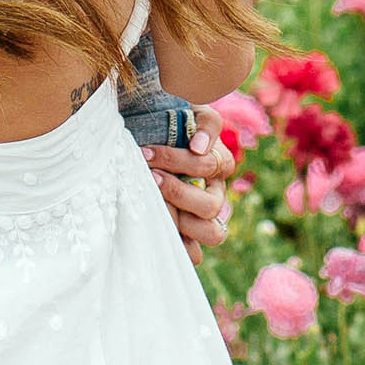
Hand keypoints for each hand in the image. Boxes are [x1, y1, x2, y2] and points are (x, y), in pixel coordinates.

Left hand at [141, 103, 236, 265]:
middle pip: (211, 205)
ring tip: (153, 204)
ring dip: (181, 221)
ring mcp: (204, 217)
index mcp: (219, 163)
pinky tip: (157, 232)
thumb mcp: (192, 111)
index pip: (209, 165)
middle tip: (150, 178)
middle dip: (178, 192)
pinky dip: (182, 248)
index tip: (145, 152)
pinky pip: (196, 253)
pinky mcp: (190, 235)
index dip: (177, 161)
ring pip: (212, 233)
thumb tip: (199, 146)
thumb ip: (205, 123)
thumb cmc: (171, 123)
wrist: (152, 135)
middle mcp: (216, 193)